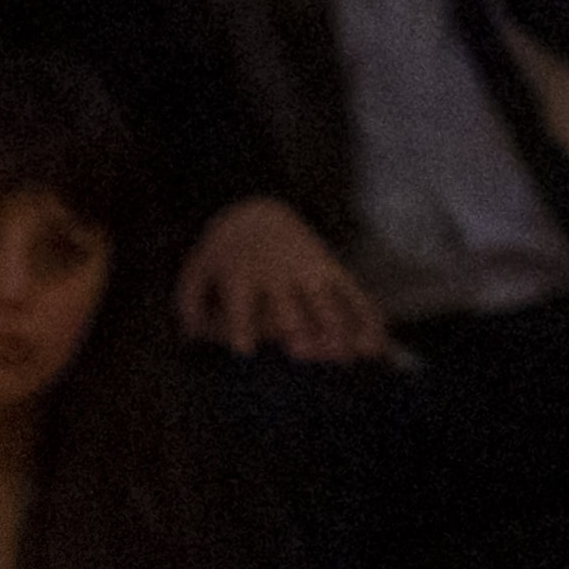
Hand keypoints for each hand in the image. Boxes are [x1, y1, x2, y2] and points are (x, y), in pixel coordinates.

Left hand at [177, 196, 395, 364]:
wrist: (254, 209)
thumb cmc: (222, 252)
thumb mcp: (196, 268)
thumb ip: (190, 303)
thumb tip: (192, 336)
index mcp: (242, 276)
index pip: (242, 306)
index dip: (242, 327)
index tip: (245, 351)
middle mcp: (277, 276)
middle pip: (290, 308)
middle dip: (297, 330)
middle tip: (304, 354)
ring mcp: (308, 272)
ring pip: (327, 303)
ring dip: (338, 331)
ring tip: (348, 359)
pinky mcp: (331, 270)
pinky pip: (354, 294)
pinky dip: (368, 319)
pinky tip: (378, 348)